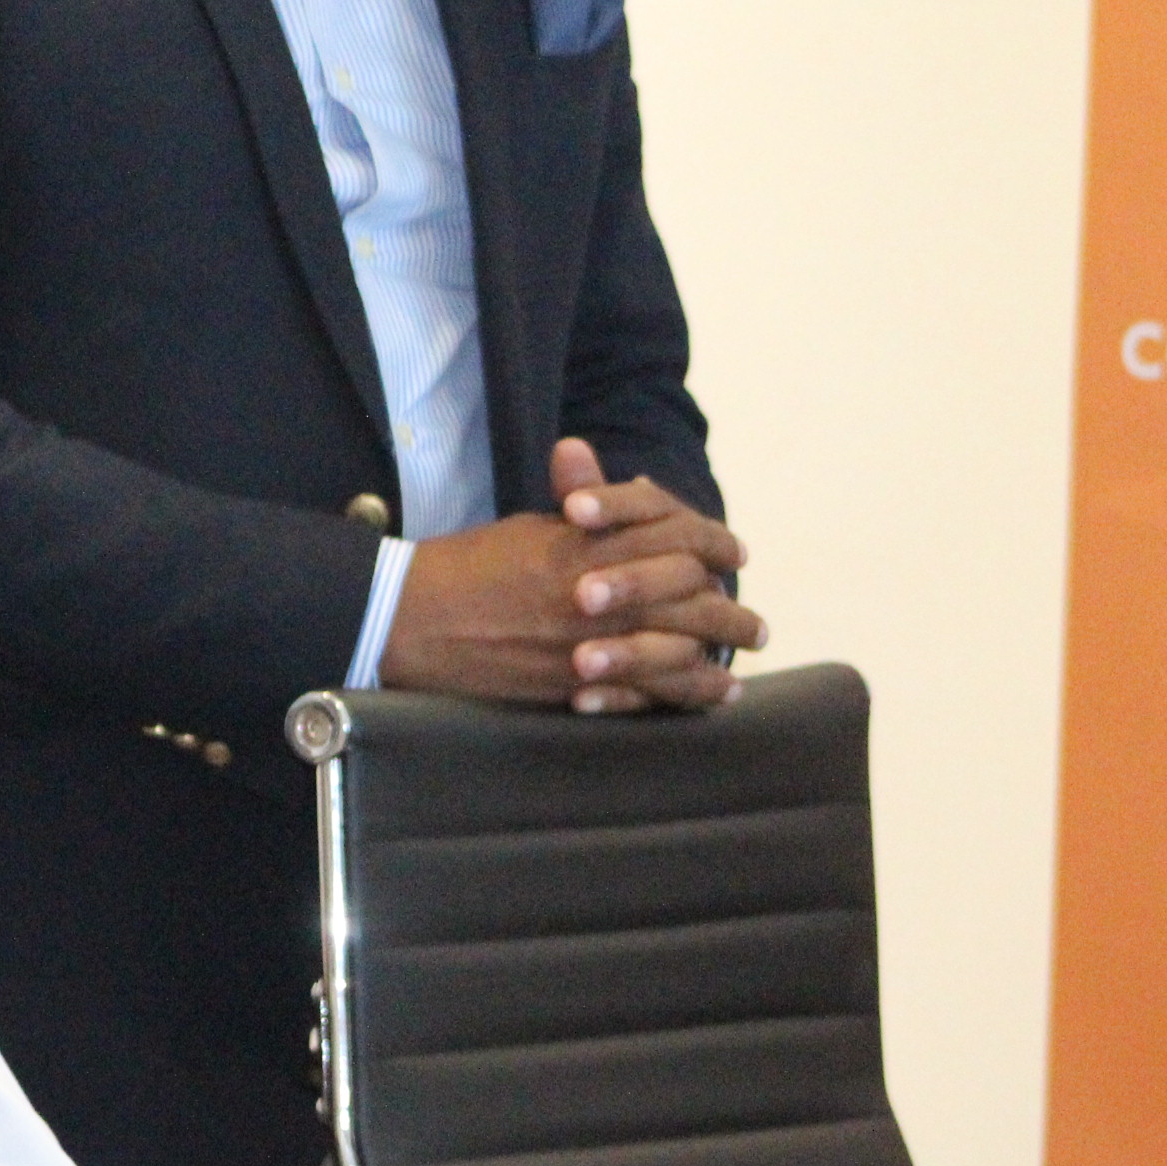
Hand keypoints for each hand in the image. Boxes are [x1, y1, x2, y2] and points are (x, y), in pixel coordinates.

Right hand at [380, 440, 763, 712]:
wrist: (412, 618)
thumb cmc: (464, 567)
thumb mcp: (527, 526)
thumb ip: (579, 505)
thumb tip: (608, 471)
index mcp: (585, 543)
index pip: (676, 535)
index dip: (714, 544)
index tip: (732, 554)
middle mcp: (597, 590)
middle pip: (692, 594)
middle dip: (730, 610)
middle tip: (754, 624)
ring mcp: (589, 639)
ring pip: (681, 644)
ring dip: (722, 650)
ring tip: (744, 656)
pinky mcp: (574, 683)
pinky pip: (651, 690)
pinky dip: (691, 692)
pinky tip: (715, 694)